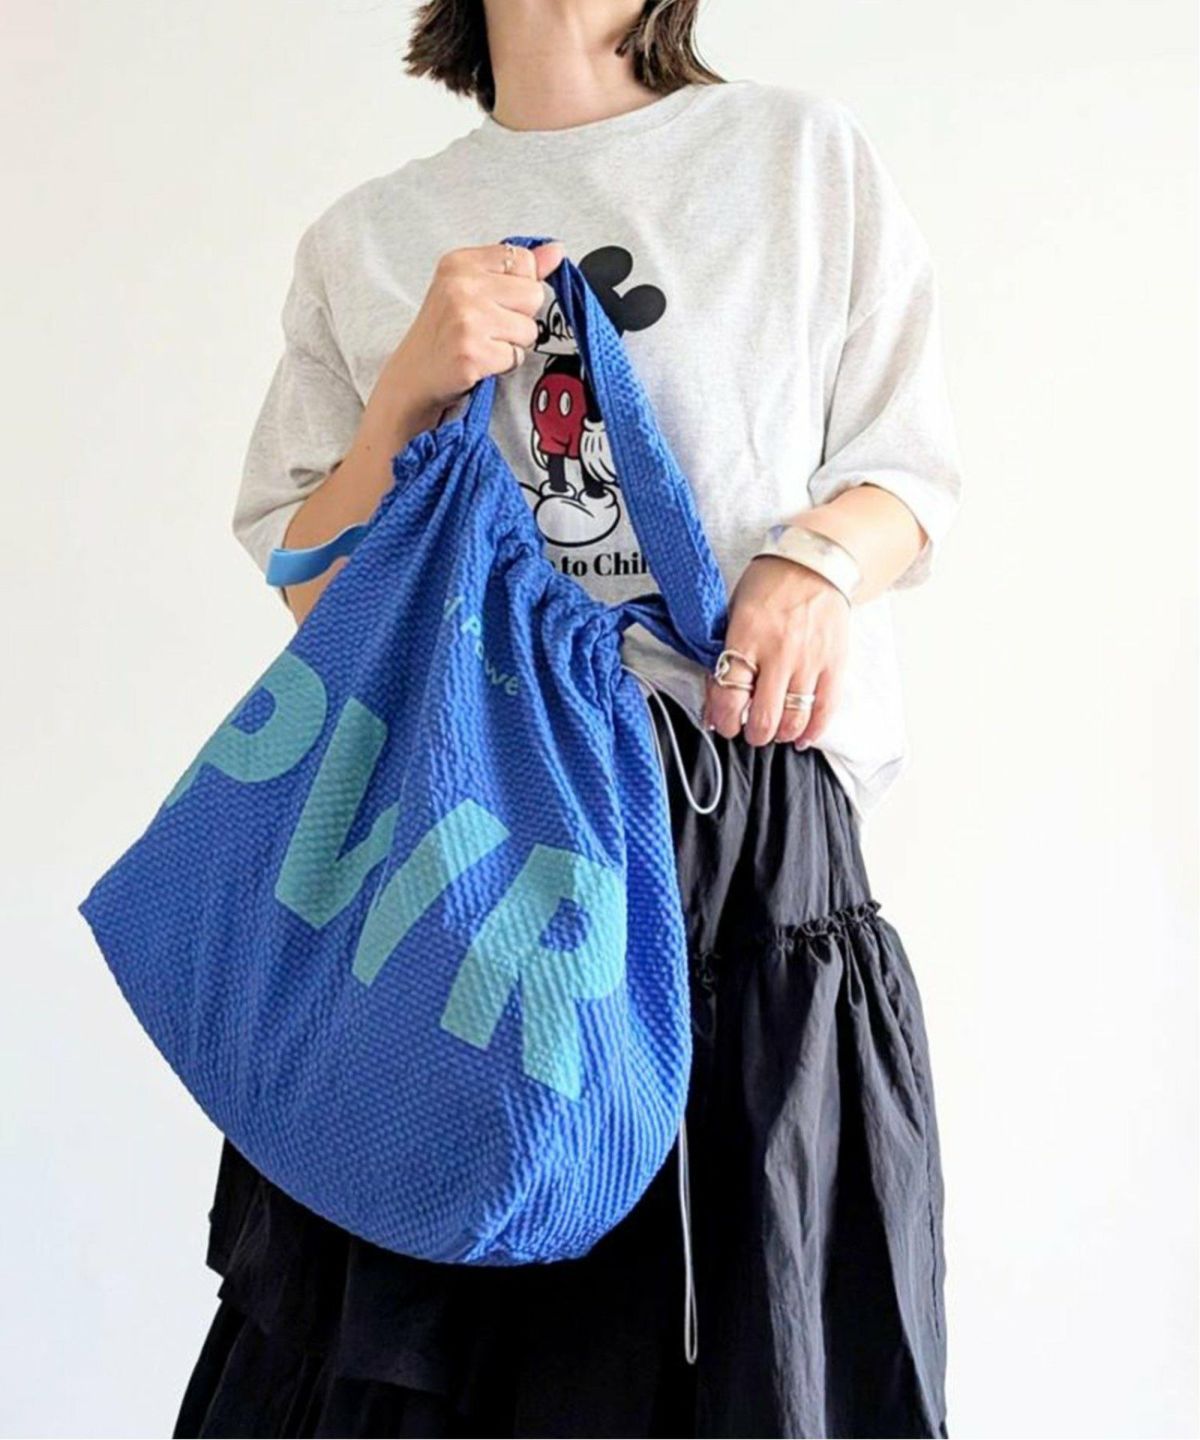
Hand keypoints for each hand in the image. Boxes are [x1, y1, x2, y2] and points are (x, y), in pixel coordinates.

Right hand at [366, 241, 565, 442]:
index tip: (495, 301)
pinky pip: (517, 356)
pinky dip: (504, 364)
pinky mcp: (473, 353)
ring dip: (513, 343)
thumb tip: (556, 250)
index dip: (520, 287)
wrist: (414, 376)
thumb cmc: (444, 332)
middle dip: (520, 317)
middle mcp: (462, 286)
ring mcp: (467, 319)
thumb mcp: (472, 287)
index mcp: (461, 262)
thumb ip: (516, 269)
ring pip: (529, 329)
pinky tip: (481, 360)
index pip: (525, 261)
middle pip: (534, 294)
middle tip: (489, 327)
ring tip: (484, 344)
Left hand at [703, 555, 850, 747]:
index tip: (723, 724)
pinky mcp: (834, 663)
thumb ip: (724, 654)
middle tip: (748, 732)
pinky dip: (813, 730)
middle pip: (763, 716)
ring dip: (780, 734)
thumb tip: (715, 700)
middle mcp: (778, 652)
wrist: (814, 562)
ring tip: (773, 732)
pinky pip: (825, 708)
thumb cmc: (769, 584)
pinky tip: (802, 736)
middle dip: (752, 734)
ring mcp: (809, 660)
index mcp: (746, 636)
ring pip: (794, 719)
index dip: (723, 719)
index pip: (730, 694)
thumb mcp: (734, 611)